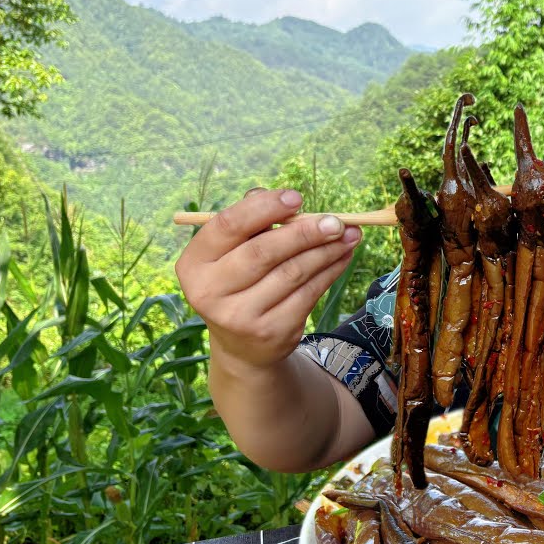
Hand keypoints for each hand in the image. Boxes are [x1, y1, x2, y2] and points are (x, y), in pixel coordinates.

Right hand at [175, 188, 361, 369]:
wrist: (242, 347)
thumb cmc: (239, 283)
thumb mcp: (233, 254)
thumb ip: (254, 223)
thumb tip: (289, 200)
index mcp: (194, 263)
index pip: (228, 226)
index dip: (264, 208)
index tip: (297, 197)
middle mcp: (210, 291)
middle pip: (263, 251)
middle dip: (305, 232)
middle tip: (336, 221)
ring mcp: (240, 316)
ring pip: (292, 272)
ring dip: (326, 250)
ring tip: (349, 234)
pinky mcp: (271, 331)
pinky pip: (308, 293)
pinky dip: (330, 271)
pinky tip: (343, 256)